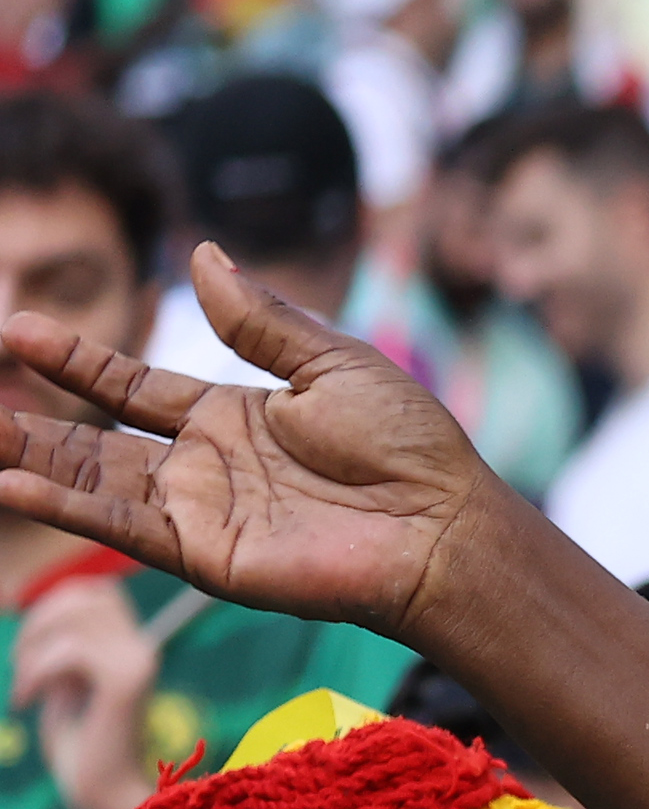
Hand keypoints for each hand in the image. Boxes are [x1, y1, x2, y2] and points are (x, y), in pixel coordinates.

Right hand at [0, 244, 534, 644]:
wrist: (446, 522)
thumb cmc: (410, 445)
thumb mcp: (331, 362)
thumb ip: (258, 319)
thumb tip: (199, 253)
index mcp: (233, 416)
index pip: (130, 387)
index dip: (73, 360)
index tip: (14, 329)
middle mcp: (205, 466)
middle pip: (93, 440)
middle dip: (28, 423)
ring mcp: (202, 513)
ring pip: (92, 482)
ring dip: (29, 461)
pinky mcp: (207, 554)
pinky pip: (122, 527)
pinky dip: (65, 507)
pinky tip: (10, 486)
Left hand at [8, 569, 160, 808]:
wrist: (104, 798)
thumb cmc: (81, 753)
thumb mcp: (64, 689)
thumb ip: (62, 654)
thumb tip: (42, 616)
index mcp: (133, 651)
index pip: (100, 594)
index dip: (57, 604)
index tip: (31, 646)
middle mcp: (143, 651)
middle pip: (87, 596)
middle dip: (40, 621)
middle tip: (21, 665)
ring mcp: (138, 664)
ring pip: (76, 616)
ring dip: (34, 647)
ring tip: (23, 684)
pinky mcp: (125, 684)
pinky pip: (70, 652)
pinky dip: (36, 672)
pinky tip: (26, 702)